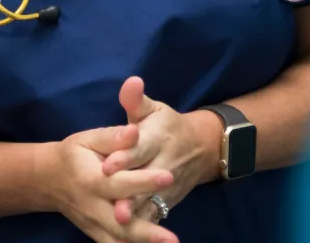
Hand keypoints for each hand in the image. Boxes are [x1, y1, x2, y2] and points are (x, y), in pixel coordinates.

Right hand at [38, 123, 178, 242]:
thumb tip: (134, 132)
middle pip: (121, 224)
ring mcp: (94, 225)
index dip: (144, 181)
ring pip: (118, 240)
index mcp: (92, 180)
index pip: (121, 183)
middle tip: (172, 238)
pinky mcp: (96, 234)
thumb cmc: (74, 154)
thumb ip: (113, 137)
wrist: (49, 179)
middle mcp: (93, 207)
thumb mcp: (89, 139)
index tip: (168, 177)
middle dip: (147, 232)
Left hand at [101, 78, 221, 225]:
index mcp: (157, 137)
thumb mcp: (154, 109)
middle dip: (131, 192)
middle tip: (115, 205)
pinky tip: (128, 238)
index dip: (125, 156)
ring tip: (121, 221)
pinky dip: (146, 228)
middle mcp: (164, 163)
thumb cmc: (166, 125)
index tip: (107, 165)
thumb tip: (130, 81)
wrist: (202, 147)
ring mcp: (168, 185)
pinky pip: (156, 216)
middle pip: (146, 179)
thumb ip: (136, 100)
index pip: (140, 148)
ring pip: (152, 201)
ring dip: (138, 213)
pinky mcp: (168, 201)